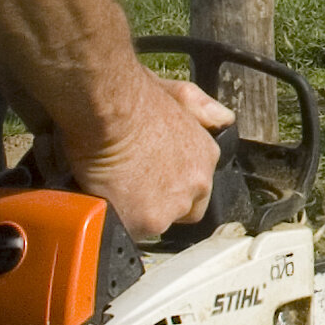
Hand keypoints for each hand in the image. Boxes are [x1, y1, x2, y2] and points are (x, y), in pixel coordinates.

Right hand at [51, 74, 231, 241]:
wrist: (111, 108)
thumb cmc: (134, 99)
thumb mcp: (179, 93)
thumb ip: (203, 109)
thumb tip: (222, 118)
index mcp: (205, 157)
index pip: (198, 189)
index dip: (172, 189)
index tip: (154, 184)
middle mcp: (195, 184)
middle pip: (178, 211)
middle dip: (154, 205)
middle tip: (129, 189)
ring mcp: (173, 206)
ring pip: (153, 223)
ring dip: (134, 214)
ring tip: (112, 192)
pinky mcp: (147, 221)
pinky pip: (129, 231)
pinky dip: (114, 219)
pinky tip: (102, 200)